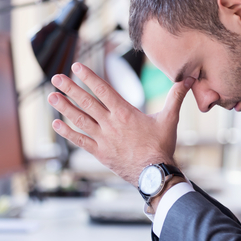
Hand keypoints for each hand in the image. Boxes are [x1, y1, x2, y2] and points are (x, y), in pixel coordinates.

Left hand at [47, 63, 193, 184]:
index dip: (88, 77)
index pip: (103, 89)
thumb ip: (176, 96)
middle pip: (86, 102)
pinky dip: (68, 133)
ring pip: (80, 119)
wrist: (155, 174)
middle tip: (56, 77)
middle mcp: (110, 123)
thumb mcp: (170, 119)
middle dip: (70, 88)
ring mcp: (103, 138)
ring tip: (51, 97)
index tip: (76, 67)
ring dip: (64, 107)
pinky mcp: (100, 152)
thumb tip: (189, 78)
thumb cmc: (162, 146)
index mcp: (125, 112)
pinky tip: (57, 124)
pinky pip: (80, 141)